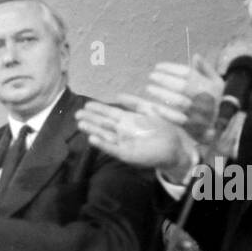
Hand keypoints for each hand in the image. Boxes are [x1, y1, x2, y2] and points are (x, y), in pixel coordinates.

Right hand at [77, 98, 196, 172]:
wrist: (175, 148)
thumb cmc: (164, 130)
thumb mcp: (151, 112)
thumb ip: (135, 104)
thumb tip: (117, 95)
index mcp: (128, 120)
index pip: (109, 113)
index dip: (97, 109)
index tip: (85, 105)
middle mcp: (123, 131)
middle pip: (103, 124)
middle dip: (90, 119)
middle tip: (77, 114)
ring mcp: (123, 143)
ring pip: (104, 135)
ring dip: (93, 130)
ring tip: (81, 124)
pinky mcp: (126, 155)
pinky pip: (112, 149)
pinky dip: (103, 145)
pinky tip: (92, 139)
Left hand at [144, 56, 221, 140]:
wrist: (220, 124)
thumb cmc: (214, 99)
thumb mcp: (216, 82)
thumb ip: (206, 69)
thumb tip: (195, 56)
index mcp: (208, 85)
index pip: (188, 73)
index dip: (171, 68)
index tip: (157, 67)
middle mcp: (204, 98)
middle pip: (182, 86)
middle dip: (164, 79)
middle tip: (151, 76)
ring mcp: (198, 112)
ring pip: (179, 101)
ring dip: (162, 94)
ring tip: (149, 88)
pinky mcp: (192, 125)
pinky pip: (177, 119)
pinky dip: (165, 113)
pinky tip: (154, 106)